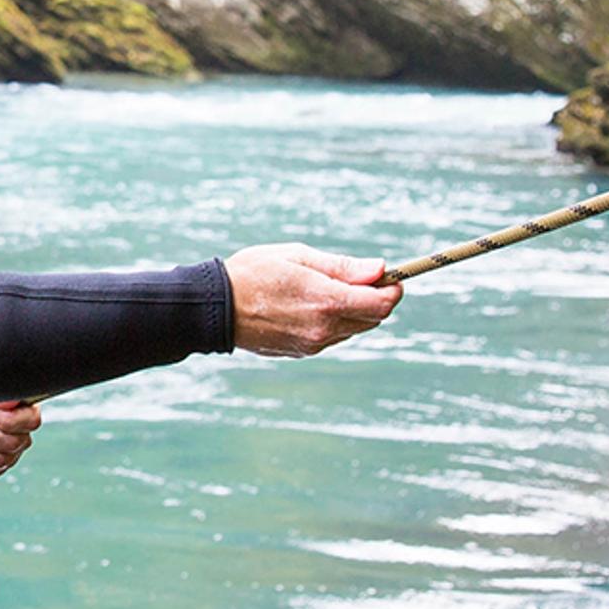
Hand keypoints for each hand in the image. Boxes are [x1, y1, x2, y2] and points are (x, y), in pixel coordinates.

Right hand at [224, 243, 400, 356]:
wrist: (215, 308)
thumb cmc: (254, 272)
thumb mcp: (298, 257)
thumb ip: (342, 266)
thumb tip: (379, 269)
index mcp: (327, 301)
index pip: (382, 303)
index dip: (393, 288)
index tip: (388, 275)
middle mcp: (325, 328)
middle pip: (374, 318)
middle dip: (375, 298)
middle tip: (360, 277)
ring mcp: (314, 344)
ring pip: (355, 328)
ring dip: (355, 310)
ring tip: (328, 289)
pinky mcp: (302, 352)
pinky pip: (334, 337)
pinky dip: (335, 321)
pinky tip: (311, 305)